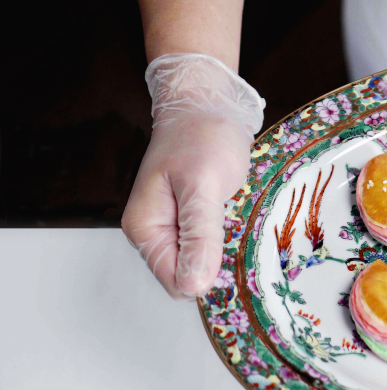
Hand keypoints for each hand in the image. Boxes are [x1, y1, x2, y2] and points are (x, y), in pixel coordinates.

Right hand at [122, 54, 263, 298]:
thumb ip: (199, 237)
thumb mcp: (203, 186)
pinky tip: (238, 219)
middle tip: (238, 231)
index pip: (174, 282)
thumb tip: (193, 286)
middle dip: (216, 265)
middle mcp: (155, 232)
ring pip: (202, 261)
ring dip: (224, 251)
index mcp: (145, 229)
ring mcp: (173, 226)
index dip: (204, 278)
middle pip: (188, 275)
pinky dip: (228, 238)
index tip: (233, 257)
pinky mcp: (192, 218)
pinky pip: (211, 244)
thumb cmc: (202, 137)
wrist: (207, 104)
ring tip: (238, 221)